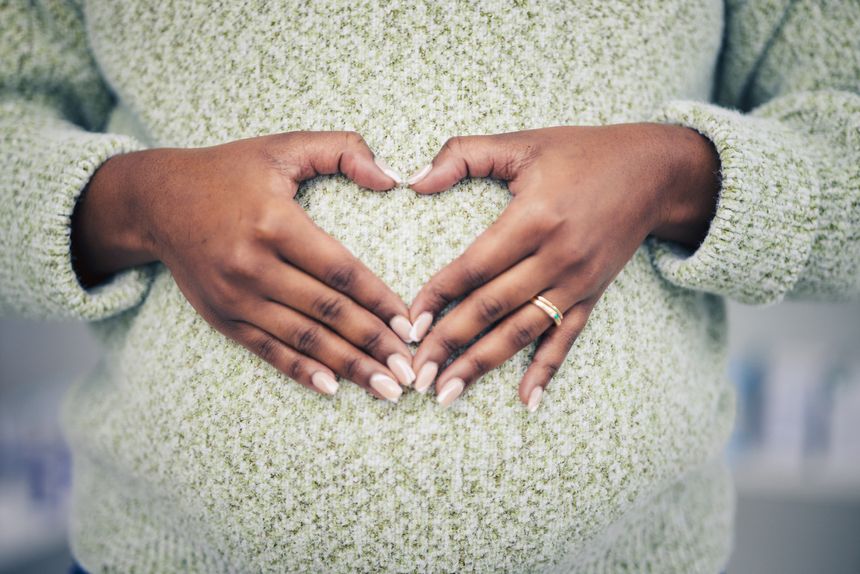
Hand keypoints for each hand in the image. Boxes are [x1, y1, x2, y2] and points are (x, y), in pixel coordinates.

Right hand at [72, 131, 416, 400]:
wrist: (155, 202)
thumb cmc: (228, 171)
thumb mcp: (283, 147)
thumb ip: (343, 149)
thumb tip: (393, 178)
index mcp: (275, 223)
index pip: (340, 272)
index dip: (379, 301)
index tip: (411, 325)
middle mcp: (253, 265)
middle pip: (327, 313)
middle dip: (374, 345)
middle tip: (411, 372)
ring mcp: (235, 296)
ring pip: (303, 339)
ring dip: (348, 367)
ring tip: (386, 389)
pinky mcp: (223, 317)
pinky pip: (269, 350)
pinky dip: (302, 371)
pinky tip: (333, 388)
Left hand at [405, 124, 719, 408]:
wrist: (654, 171)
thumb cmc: (582, 152)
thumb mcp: (523, 141)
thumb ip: (463, 154)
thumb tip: (412, 181)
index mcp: (534, 218)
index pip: (474, 267)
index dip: (438, 296)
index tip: (408, 324)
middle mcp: (556, 257)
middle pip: (491, 308)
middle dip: (448, 343)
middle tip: (414, 374)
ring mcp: (577, 281)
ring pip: (521, 332)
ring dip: (482, 365)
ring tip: (447, 393)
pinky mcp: (592, 295)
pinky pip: (565, 338)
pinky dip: (546, 371)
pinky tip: (525, 400)